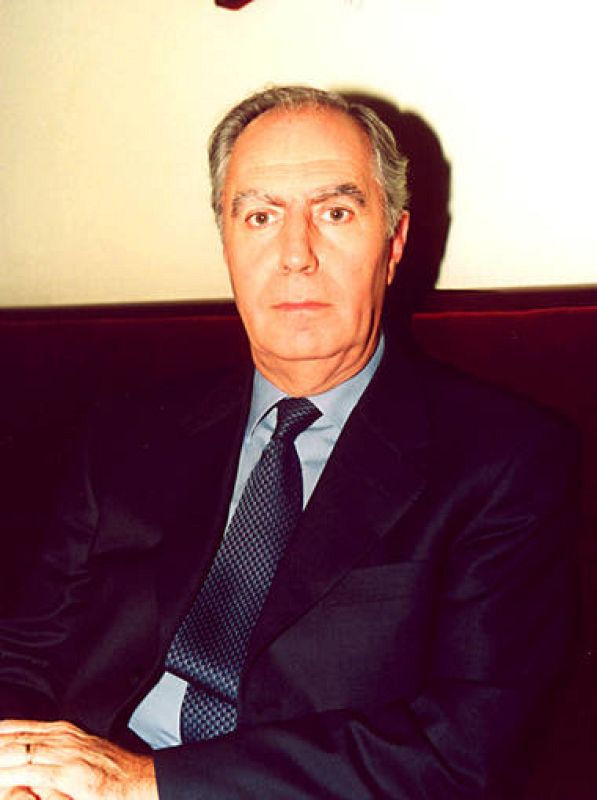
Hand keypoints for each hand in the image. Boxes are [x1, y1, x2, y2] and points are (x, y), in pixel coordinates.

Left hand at [0, 720, 156, 799]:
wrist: (141, 782)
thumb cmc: (114, 774)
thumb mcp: (82, 755)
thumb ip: (58, 752)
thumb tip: (33, 762)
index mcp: (64, 732)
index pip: (19, 728)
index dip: (0, 731)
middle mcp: (63, 739)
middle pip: (14, 737)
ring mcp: (65, 755)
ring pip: (19, 751)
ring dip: (0, 754)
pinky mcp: (69, 775)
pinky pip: (32, 773)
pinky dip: (12, 774)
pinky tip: (0, 777)